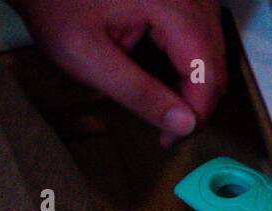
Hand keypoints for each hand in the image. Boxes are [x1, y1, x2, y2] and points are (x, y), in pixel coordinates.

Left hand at [13, 0, 226, 145]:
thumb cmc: (56, 3)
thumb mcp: (86, 55)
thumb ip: (137, 92)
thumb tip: (185, 125)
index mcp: (173, 7)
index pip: (207, 77)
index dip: (194, 117)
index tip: (169, 137)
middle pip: (216, 67)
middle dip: (195, 104)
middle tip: (166, 127)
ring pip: (213, 56)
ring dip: (195, 87)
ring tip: (164, 105)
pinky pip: (203, 41)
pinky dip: (190, 65)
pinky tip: (166, 77)